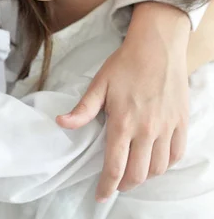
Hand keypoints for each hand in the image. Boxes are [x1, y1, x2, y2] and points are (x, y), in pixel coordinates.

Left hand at [56, 3, 189, 201]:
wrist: (157, 46)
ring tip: (134, 171)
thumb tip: (62, 123)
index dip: (107, 187)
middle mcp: (146, 130)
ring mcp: (166, 127)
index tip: (101, 195)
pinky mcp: (180, 122)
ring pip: (158, 168)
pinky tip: (156, 159)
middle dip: (124, 184)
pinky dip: (166, 164)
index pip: (114, 166)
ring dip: (145, 176)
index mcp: (123, 122)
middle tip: (116, 182)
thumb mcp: (100, 83)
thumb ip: (83, 109)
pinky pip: (176, 154)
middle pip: (137, 174)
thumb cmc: (126, 63)